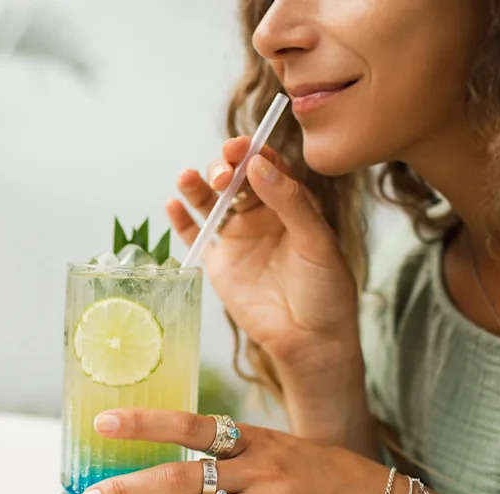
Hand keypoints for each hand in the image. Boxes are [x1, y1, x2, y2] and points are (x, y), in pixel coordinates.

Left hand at [80, 408, 389, 493]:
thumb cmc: (318, 470)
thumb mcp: (275, 443)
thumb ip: (229, 447)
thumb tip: (173, 448)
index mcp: (252, 439)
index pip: (189, 426)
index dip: (145, 423)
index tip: (105, 423)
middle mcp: (257, 469)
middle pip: (180, 477)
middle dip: (130, 488)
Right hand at [167, 138, 359, 370]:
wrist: (311, 340)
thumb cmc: (326, 290)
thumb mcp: (317, 241)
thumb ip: (290, 201)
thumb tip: (258, 165)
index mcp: (291, 203)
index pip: (268, 167)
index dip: (252, 153)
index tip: (241, 147)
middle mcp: (262, 216)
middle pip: (236, 180)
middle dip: (225, 169)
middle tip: (223, 174)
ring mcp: (239, 238)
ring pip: (212, 203)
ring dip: (198, 187)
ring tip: (187, 178)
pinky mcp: (220, 264)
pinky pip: (196, 237)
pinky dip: (182, 221)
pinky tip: (173, 205)